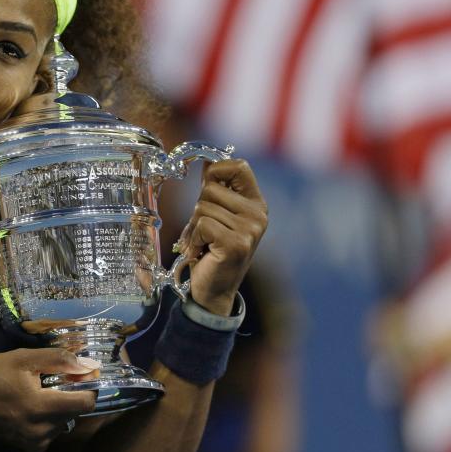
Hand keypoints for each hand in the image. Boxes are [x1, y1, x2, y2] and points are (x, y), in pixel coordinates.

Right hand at [0, 348, 97, 451]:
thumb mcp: (23, 358)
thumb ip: (57, 359)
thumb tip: (86, 364)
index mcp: (42, 406)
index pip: (86, 403)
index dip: (88, 387)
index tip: (80, 376)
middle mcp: (43, 430)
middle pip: (75, 412)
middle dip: (70, 395)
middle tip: (52, 383)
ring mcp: (37, 442)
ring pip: (64, 423)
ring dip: (59, 409)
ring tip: (39, 396)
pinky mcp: (31, 449)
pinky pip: (52, 433)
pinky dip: (49, 421)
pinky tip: (33, 410)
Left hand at [177, 159, 267, 315]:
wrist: (214, 290)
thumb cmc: (211, 250)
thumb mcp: (216, 215)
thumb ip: (216, 190)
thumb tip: (208, 162)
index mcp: (256, 203)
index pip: (239, 166)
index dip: (216, 170)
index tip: (207, 185)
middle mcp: (258, 214)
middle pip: (210, 188)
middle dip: (198, 208)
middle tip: (203, 231)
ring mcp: (250, 229)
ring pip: (203, 207)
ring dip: (193, 227)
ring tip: (203, 242)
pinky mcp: (236, 243)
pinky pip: (202, 224)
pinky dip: (193, 238)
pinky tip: (202, 251)